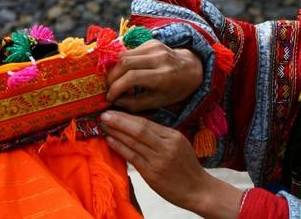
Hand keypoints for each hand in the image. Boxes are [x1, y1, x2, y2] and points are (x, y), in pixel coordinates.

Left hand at [100, 111, 242, 218]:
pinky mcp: (152, 174)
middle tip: (104, 115)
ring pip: (134, 141)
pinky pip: (132, 157)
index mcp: (173, 136)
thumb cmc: (187, 168)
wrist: (197, 189)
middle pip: (139, 129)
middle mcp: (167, 146)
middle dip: (119, 121)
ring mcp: (159, 160)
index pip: (147, 122)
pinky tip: (110, 141)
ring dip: (116, 132)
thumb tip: (137, 127)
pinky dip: (120, 147)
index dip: (128, 116)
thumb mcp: (179, 145)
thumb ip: (161, 137)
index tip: (114, 111)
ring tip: (104, 126)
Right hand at [106, 40, 202, 111]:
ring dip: (115, 69)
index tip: (109, 97)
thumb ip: (134, 103)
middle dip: (111, 77)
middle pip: (124, 62)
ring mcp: (156, 47)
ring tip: (115, 81)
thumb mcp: (158, 102)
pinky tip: (125, 72)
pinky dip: (123, 63)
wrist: (192, 68)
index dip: (116, 87)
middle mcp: (159, 58)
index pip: (132, 77)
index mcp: (163, 76)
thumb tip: (113, 102)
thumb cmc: (175, 89)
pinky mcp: (152, 41)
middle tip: (109, 88)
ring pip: (124, 54)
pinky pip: (130, 51)